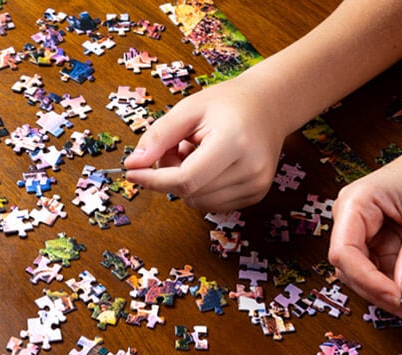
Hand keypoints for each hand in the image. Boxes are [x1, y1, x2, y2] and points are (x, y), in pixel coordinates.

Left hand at [123, 72, 286, 211]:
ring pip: (198, 202)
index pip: (186, 178)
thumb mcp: (188, 109)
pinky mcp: (256, 194)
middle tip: (175, 147)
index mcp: (235, 142)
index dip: (154, 179)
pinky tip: (208, 165)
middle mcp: (251, 168)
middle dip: (169, 176)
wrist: (270, 105)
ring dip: (184, 184)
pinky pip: (212, 203)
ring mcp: (256, 185)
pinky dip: (200, 189)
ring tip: (194, 153)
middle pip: (190, 192)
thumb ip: (159, 136)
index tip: (132, 172)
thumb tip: (132, 164)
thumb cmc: (227, 104)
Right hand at [329, 131, 401, 320]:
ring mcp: (362, 231)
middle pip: (352, 270)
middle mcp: (350, 220)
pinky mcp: (377, 239)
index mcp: (353, 205)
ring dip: (398, 288)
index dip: (368, 281)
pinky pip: (385, 269)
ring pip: (368, 274)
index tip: (399, 299)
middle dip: (382, 291)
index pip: (345, 254)